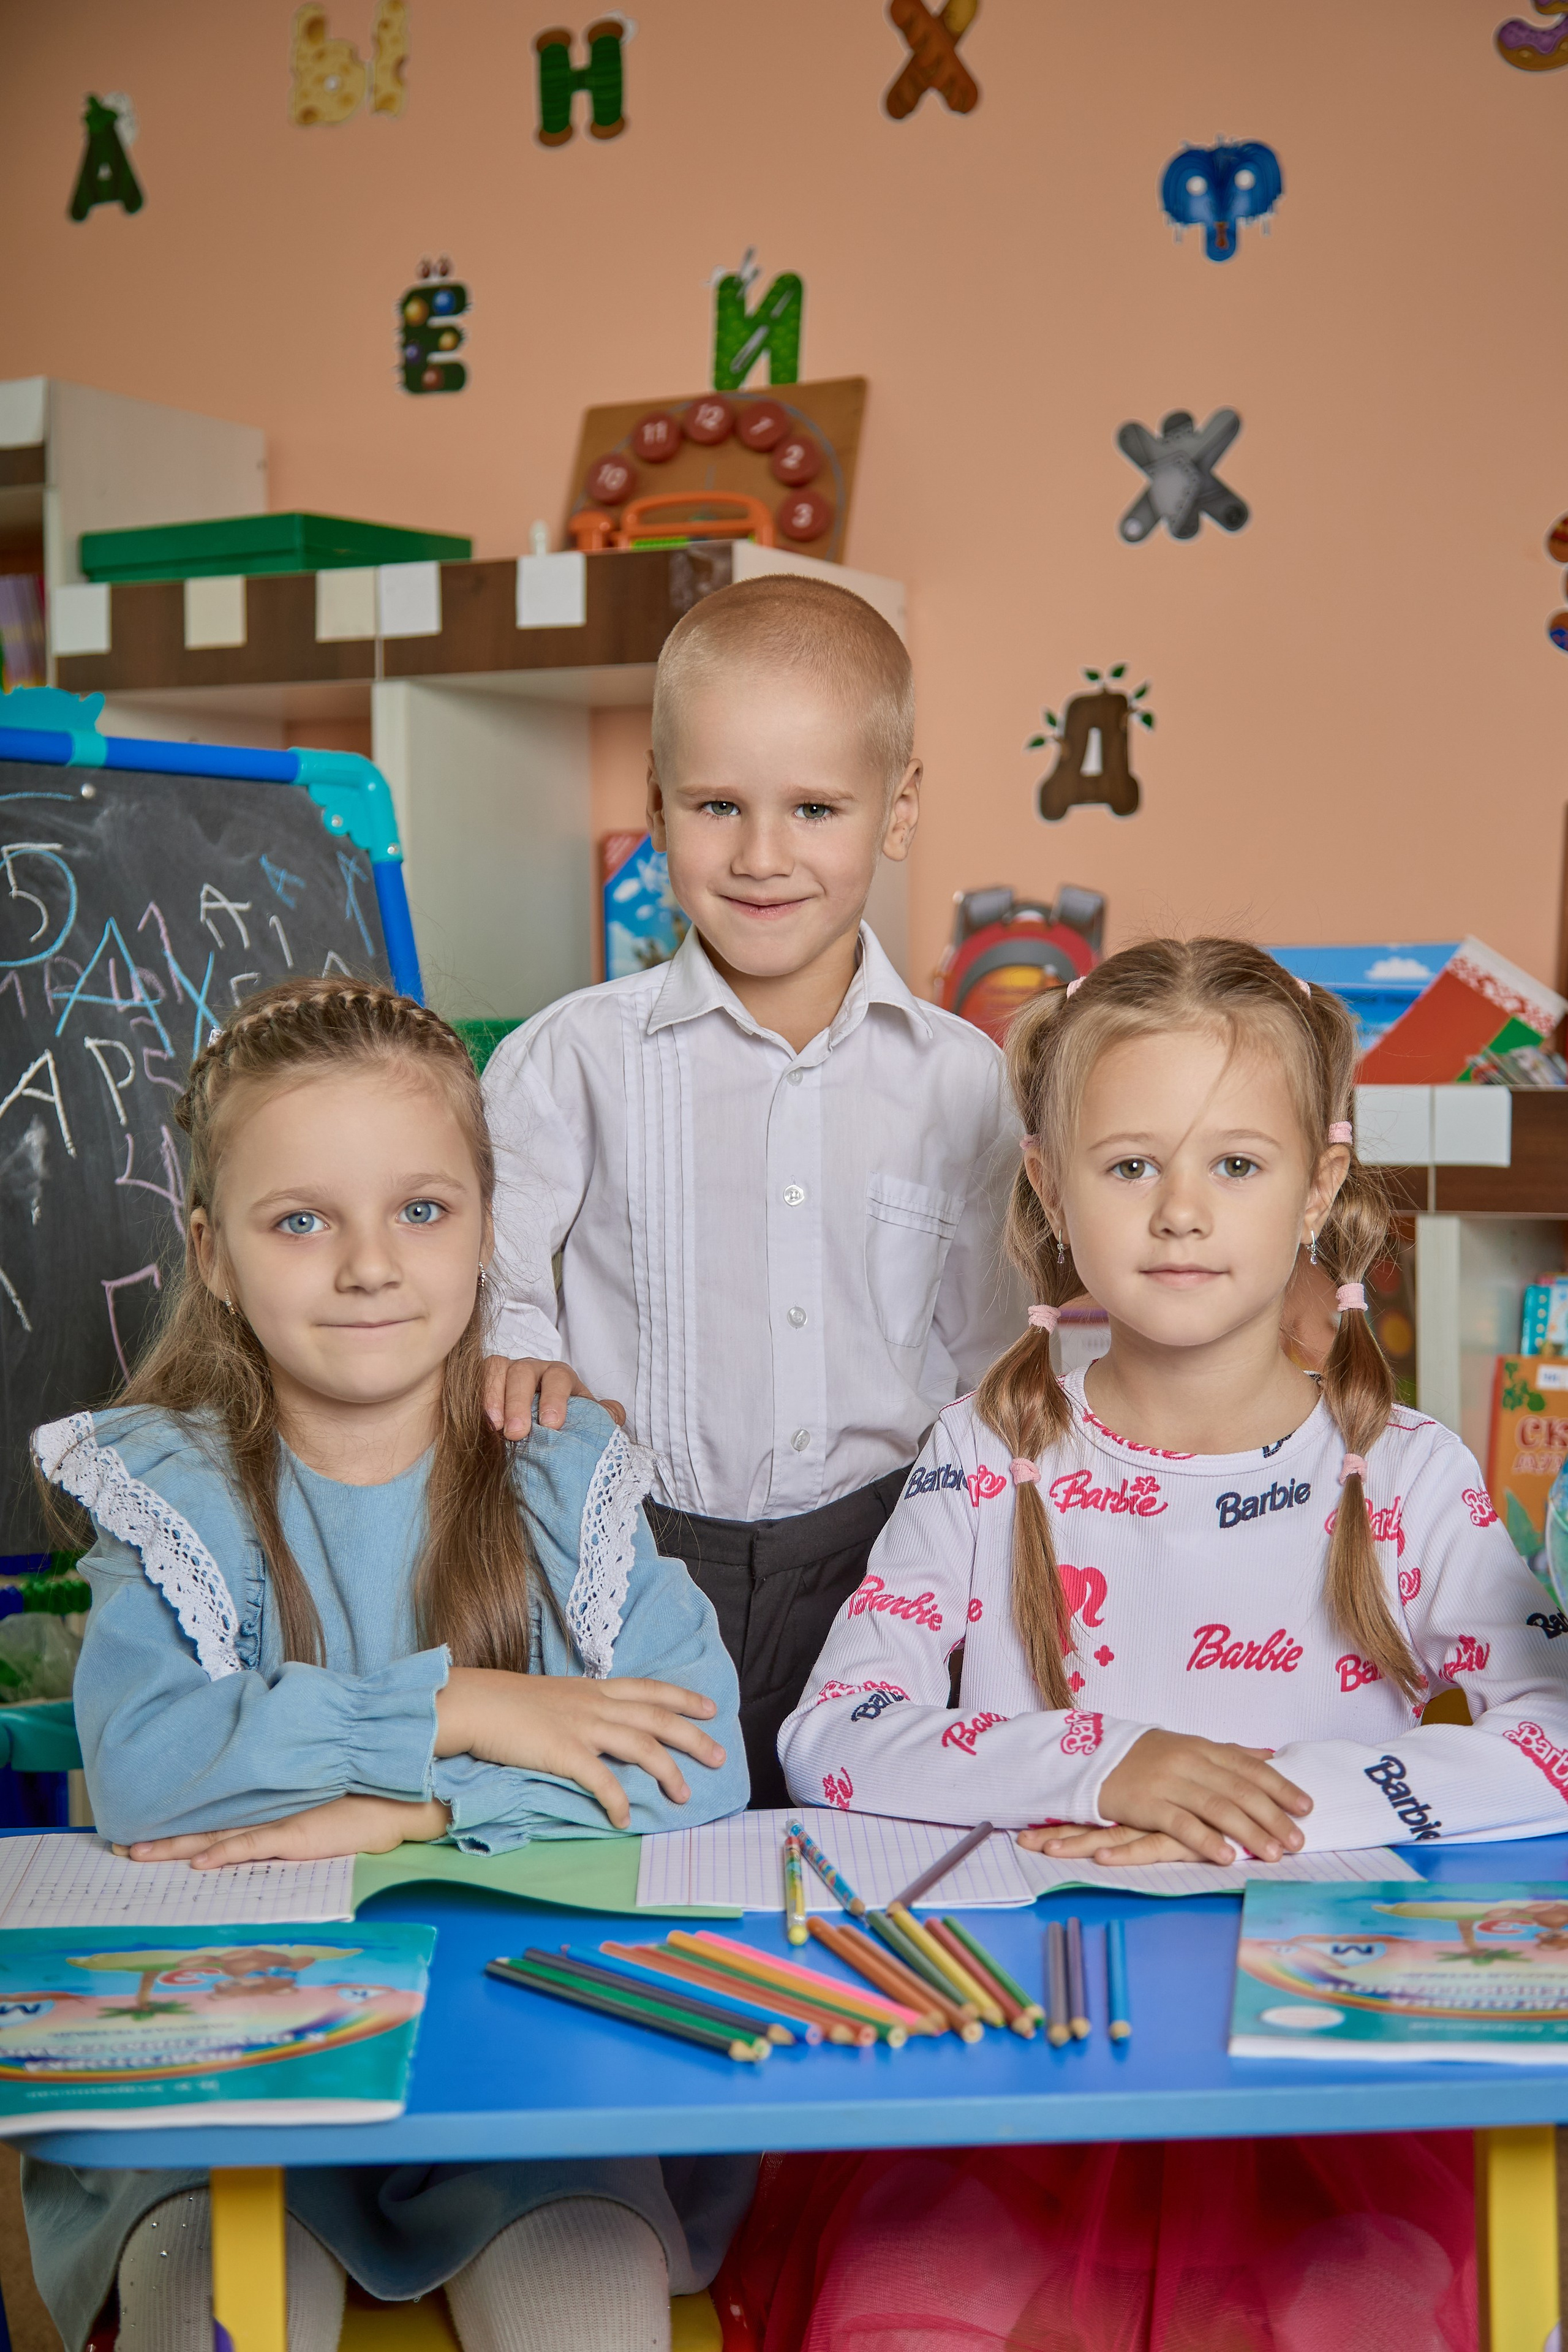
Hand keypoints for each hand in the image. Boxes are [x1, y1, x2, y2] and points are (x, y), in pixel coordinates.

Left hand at [120, 1794, 451, 1870]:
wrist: (398, 1798)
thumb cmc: (361, 1800)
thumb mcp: (314, 1802)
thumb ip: (285, 1804)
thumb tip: (256, 1814)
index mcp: (267, 1802)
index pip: (213, 1815)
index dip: (178, 1824)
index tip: (141, 1829)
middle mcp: (266, 1809)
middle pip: (204, 1825)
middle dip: (163, 1838)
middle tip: (121, 1846)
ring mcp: (279, 1821)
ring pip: (217, 1836)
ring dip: (178, 1847)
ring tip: (140, 1854)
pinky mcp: (297, 1836)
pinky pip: (253, 1846)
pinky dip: (225, 1855)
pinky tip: (200, 1864)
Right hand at [437, 1670, 723, 1828]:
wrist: (473, 1703)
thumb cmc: (505, 1703)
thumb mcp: (553, 1696)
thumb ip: (579, 1708)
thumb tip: (598, 1725)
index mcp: (593, 1689)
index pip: (649, 1689)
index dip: (682, 1697)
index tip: (710, 1708)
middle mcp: (595, 1704)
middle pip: (657, 1718)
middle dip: (693, 1737)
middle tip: (719, 1757)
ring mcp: (582, 1726)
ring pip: (641, 1746)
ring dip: (667, 1772)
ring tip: (684, 1796)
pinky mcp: (564, 1752)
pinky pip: (601, 1781)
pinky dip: (618, 1801)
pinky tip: (626, 1819)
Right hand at [482, 1353, 625, 1437]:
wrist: (533, 1429)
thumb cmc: (559, 1423)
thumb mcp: (582, 1420)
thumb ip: (601, 1418)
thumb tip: (615, 1414)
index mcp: (559, 1377)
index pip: (559, 1378)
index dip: (555, 1399)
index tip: (552, 1425)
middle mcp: (532, 1369)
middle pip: (525, 1372)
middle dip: (521, 1402)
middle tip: (518, 1433)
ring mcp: (506, 1371)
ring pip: (499, 1369)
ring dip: (495, 1397)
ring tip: (496, 1427)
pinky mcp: (484, 1379)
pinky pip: (479, 1377)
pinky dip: (480, 1395)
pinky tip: (482, 1421)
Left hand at [1019, 1819, 1215, 1866]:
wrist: (1259, 1806)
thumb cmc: (1223, 1806)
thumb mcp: (1191, 1800)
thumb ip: (1163, 1803)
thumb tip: (1157, 1812)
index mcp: (1143, 1800)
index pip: (1095, 1808)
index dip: (1062, 1818)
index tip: (1028, 1832)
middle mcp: (1145, 1810)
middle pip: (1094, 1821)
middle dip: (1058, 1832)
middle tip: (1021, 1843)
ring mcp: (1160, 1823)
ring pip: (1112, 1834)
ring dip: (1078, 1843)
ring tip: (1045, 1850)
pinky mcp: (1180, 1837)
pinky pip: (1147, 1847)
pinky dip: (1124, 1853)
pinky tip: (1102, 1858)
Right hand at [1079, 1728, 1311, 1866]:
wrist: (1095, 1759)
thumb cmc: (1148, 1756)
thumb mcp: (1190, 1746)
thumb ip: (1230, 1753)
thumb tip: (1271, 1756)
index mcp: (1203, 1748)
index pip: (1250, 1768)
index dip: (1281, 1786)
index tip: (1306, 1807)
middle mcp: (1190, 1762)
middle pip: (1239, 1790)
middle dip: (1272, 1816)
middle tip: (1298, 1840)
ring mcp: (1168, 1782)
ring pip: (1217, 1807)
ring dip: (1249, 1832)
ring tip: (1273, 1853)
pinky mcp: (1147, 1804)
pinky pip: (1181, 1824)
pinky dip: (1206, 1840)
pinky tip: (1227, 1856)